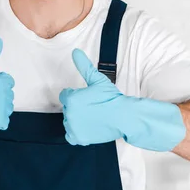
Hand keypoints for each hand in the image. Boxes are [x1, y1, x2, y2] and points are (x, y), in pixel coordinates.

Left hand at [59, 49, 184, 150]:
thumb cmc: (111, 98)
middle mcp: (69, 113)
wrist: (124, 116)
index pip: (65, 95)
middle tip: (92, 107)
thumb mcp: (97, 80)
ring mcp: (73, 127)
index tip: (88, 97)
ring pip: (69, 121)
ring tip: (92, 116)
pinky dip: (76, 133)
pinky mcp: (78, 138)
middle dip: (77, 106)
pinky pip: (70, 135)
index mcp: (71, 99)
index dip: (76, 95)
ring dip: (76, 119)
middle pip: (67, 108)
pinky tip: (86, 127)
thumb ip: (84, 66)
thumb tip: (75, 51)